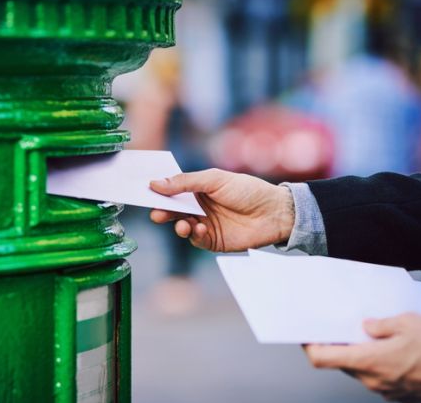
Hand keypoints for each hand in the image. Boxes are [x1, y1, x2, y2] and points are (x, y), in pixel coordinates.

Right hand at [149, 168, 294, 251]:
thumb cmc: (248, 190)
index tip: (145, 191)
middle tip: (156, 213)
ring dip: (178, 225)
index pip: (172, 189)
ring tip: (183, 224)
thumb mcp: (215, 179)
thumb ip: (185, 182)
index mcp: (198, 188)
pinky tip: (198, 228)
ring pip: (181, 225)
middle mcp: (199, 206)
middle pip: (173, 209)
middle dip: (162, 211)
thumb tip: (156, 183)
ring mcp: (205, 223)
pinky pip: (195, 239)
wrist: (274, 213)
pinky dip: (193, 235)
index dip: (159, 191)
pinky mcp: (212, 240)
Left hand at [305, 313, 420, 401]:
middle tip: (338, 326)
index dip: (308, 345)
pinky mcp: (400, 394)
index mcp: (368, 361)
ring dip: (357, 354)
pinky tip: (388, 348)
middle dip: (335, 346)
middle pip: (339, 363)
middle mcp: (373, 380)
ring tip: (368, 334)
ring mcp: (386, 390)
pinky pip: (377, 377)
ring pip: (359, 370)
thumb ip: (381, 324)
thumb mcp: (409, 323)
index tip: (304, 333)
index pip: (321, 358)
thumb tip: (367, 326)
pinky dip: (375, 363)